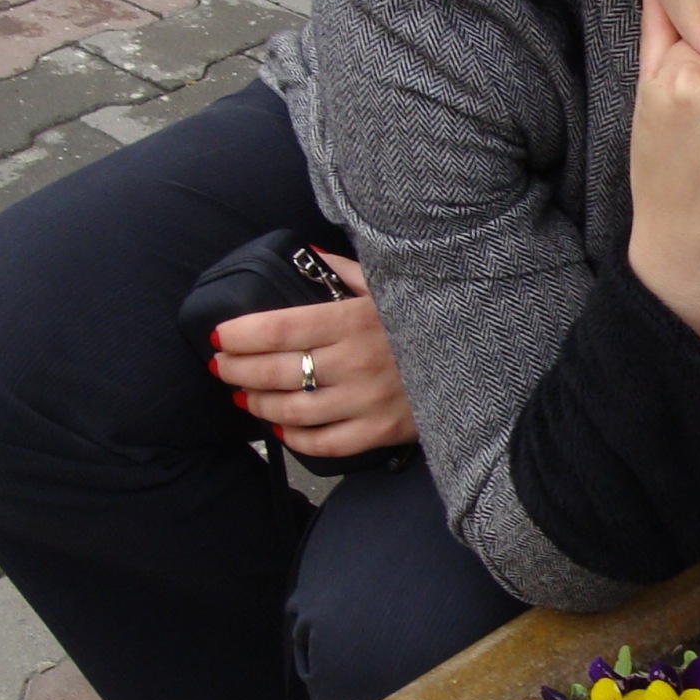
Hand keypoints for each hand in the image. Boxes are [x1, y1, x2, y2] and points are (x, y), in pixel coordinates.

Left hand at [210, 252, 417, 458]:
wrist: (481, 359)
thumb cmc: (427, 316)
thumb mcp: (389, 284)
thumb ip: (345, 271)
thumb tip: (306, 256)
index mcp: (353, 320)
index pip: (278, 328)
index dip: (239, 334)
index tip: (217, 336)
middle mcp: (356, 362)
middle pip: (276, 371)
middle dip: (237, 370)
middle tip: (220, 367)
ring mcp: (368, 401)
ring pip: (293, 410)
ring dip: (258, 404)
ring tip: (242, 397)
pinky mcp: (382, 432)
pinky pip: (325, 443)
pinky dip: (295, 438)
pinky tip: (279, 427)